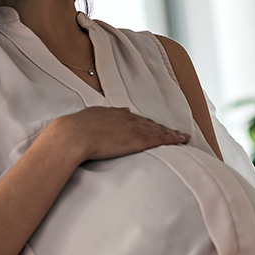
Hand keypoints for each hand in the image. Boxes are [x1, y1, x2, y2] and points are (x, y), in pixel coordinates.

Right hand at [48, 106, 189, 162]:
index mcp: (113, 113)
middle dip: (163, 128)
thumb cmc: (71, 131)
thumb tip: (98, 119)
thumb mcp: (84, 120)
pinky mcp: (139, 139)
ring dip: (172, 134)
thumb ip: (94, 119)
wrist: (72, 135)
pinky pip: (161, 138)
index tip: (153, 127)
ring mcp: (134, 128)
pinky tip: (181, 140)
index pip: (135, 119)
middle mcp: (127, 118)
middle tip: (176, 133)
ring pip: (159, 130)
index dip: (146, 124)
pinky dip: (173, 139)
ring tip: (183, 138)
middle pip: (150, 123)